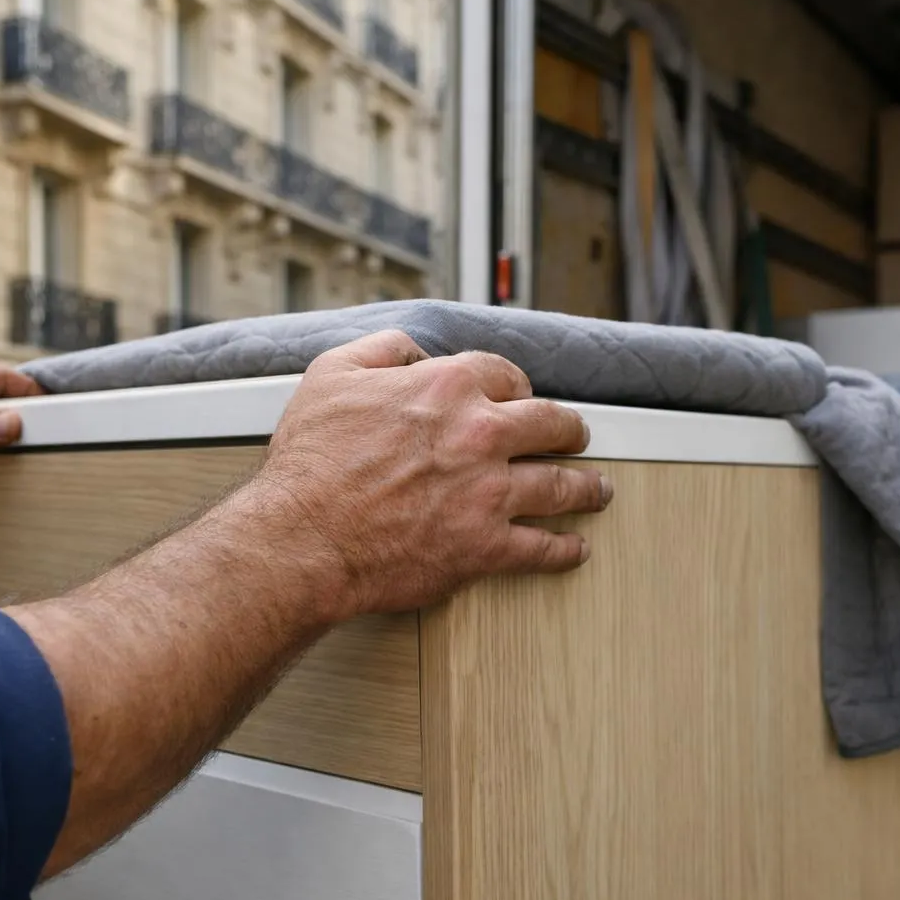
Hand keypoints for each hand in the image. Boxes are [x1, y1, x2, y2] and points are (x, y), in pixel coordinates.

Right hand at [240, 330, 612, 616]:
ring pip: (561, 486)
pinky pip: (542, 549)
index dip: (516, 385)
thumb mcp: (332, 375)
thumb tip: (413, 349)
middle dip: (569, 429)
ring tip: (597, 490)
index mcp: (447, 386)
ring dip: (586, 487)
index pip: (506, 375)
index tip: (519, 396)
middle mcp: (480, 434)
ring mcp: (489, 494)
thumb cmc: (311, 463)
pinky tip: (574, 548)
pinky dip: (565, 550)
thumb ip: (382, 349)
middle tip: (576, 436)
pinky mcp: (486, 547)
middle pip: (551, 424)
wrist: (302, 538)